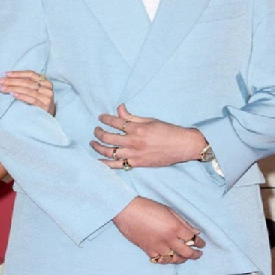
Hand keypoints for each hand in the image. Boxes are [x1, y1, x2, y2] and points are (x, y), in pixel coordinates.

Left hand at [0, 71, 55, 115]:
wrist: (49, 119)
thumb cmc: (39, 103)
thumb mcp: (36, 91)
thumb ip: (27, 84)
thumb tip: (7, 78)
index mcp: (46, 82)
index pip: (30, 74)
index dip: (17, 73)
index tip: (4, 74)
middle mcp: (47, 89)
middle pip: (27, 82)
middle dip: (11, 81)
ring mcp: (47, 98)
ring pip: (27, 90)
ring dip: (13, 88)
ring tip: (2, 88)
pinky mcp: (44, 107)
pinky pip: (31, 100)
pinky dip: (21, 96)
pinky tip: (12, 94)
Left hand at [90, 104, 206, 167]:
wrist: (182, 146)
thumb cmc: (168, 131)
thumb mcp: (150, 120)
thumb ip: (132, 117)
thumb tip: (119, 108)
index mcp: (137, 128)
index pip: (115, 122)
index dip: (105, 119)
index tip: (100, 117)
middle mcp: (133, 142)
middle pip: (108, 137)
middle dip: (99, 132)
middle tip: (96, 130)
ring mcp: (134, 154)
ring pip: (110, 152)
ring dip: (98, 147)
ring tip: (93, 143)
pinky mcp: (137, 164)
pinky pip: (118, 165)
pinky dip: (106, 163)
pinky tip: (99, 160)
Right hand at [113, 197, 205, 264]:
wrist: (127, 210)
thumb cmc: (147, 206)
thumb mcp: (168, 210)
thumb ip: (183, 222)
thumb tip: (196, 231)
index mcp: (174, 227)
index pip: (192, 239)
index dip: (200, 243)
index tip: (202, 244)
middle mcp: (168, 239)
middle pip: (186, 253)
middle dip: (195, 255)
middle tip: (198, 254)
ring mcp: (157, 246)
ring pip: (174, 260)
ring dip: (182, 259)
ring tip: (185, 257)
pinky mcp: (148, 250)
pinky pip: (160, 260)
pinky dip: (167, 260)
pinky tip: (169, 257)